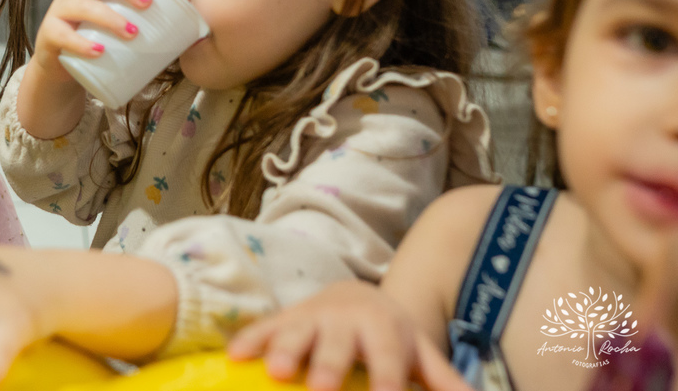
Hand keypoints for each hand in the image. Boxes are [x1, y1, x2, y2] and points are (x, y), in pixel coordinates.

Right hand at [28, 0, 150, 83]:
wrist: (64, 70)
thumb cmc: (98, 38)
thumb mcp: (118, 20)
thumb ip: (144, 10)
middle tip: (147, 4)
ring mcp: (58, 12)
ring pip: (81, 6)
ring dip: (109, 18)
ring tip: (132, 33)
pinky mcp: (49, 36)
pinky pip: (63, 36)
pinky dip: (81, 44)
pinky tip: (99, 52)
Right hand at [227, 281, 469, 390]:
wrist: (356, 296)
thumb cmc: (391, 338)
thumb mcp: (420, 355)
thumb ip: (444, 382)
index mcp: (385, 329)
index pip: (387, 358)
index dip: (386, 380)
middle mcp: (347, 320)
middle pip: (337, 345)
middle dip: (327, 366)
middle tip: (321, 390)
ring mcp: (312, 318)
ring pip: (297, 332)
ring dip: (284, 349)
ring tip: (275, 371)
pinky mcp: (284, 319)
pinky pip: (263, 328)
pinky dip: (249, 340)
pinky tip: (234, 357)